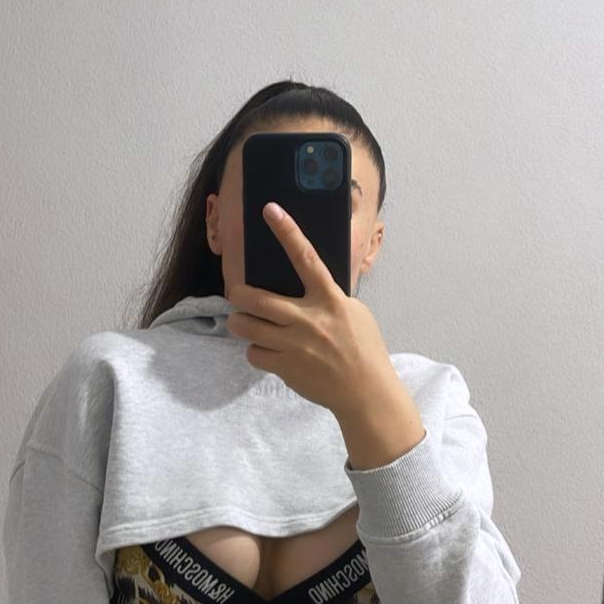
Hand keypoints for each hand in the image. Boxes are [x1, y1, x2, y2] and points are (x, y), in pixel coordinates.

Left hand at [226, 201, 394, 413]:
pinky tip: (268, 351)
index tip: (271, 210)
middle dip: (238, 294)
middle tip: (238, 295)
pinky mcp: (286, 368)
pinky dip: (256, 351)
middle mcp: (309, 320)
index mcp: (330, 300)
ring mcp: (295, 346)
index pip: (306, 258)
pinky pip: (254, 353)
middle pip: (255, 299)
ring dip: (240, 322)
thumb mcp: (354, 313)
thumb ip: (329, 297)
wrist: (366, 393)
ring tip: (246, 323)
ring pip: (246, 327)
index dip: (287, 231)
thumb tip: (308, 284)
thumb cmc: (364, 349)